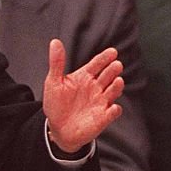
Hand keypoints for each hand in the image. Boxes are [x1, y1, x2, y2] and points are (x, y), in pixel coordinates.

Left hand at [42, 39, 123, 153]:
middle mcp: (96, 87)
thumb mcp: (53, 82)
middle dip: (113, 70)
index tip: (112, 52)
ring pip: (113, 91)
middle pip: (108, 75)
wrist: (57, 129)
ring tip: (117, 81)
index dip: (105, 58)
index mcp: (85, 77)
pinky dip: (114, 110)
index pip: (97, 64)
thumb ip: (57, 63)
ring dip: (116, 87)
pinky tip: (113, 107)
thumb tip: (55, 42)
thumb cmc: (56, 104)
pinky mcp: (103, 117)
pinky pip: (112, 112)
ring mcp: (101, 102)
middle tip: (116, 65)